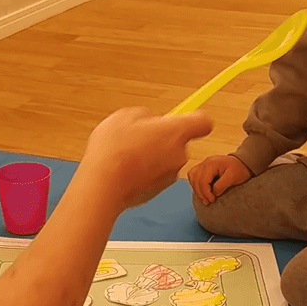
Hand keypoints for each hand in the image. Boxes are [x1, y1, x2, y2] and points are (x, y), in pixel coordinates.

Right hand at [75, 108, 212, 211]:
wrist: (103, 185)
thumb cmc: (113, 148)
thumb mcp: (124, 116)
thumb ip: (143, 115)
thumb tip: (148, 120)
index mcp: (176, 131)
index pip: (203, 122)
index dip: (193, 119)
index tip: (180, 118)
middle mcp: (180, 154)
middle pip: (178, 141)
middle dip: (161, 138)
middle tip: (137, 137)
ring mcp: (171, 175)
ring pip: (165, 158)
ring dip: (151, 155)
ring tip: (126, 155)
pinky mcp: (159, 190)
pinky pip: (155, 175)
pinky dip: (143, 171)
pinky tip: (125, 170)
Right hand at [187, 155, 251, 205]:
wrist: (242, 162)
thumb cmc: (239, 169)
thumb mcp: (233, 177)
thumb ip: (221, 185)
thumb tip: (213, 193)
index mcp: (212, 163)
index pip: (202, 180)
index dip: (206, 193)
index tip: (212, 200)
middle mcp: (205, 162)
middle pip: (196, 180)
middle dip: (201, 194)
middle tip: (208, 202)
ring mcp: (202, 164)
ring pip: (192, 178)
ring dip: (197, 190)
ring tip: (205, 198)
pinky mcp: (202, 168)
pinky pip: (193, 176)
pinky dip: (195, 184)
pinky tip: (201, 191)